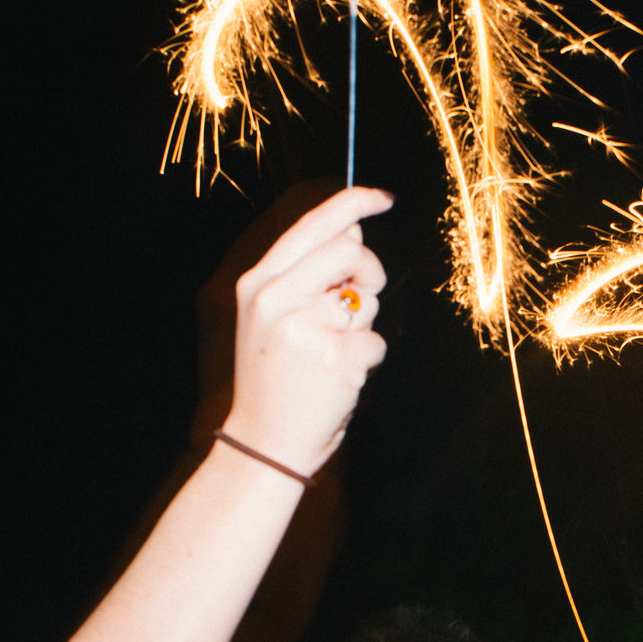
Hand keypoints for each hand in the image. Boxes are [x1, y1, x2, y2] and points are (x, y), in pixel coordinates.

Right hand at [222, 187, 392, 479]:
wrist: (264, 444)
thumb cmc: (275, 380)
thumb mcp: (270, 319)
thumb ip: (305, 275)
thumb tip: (352, 231)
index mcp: (258, 284)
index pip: (313, 226)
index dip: (354, 204)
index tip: (383, 197)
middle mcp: (276, 299)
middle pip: (349, 252)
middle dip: (369, 271)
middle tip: (362, 297)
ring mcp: (305, 328)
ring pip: (367, 301)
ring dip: (363, 326)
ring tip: (330, 354)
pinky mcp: (335, 358)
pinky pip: (376, 342)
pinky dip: (367, 361)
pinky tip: (339, 378)